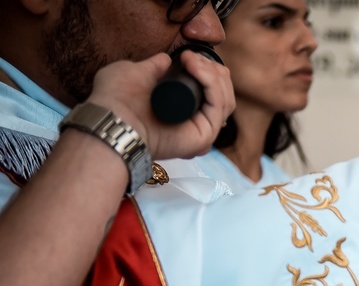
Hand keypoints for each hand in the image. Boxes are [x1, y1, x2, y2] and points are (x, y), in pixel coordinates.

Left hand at [87, 53, 234, 160]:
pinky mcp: (205, 135)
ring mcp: (202, 130)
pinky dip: (212, 82)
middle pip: (224, 93)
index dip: (207, 70)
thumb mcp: (135, 72)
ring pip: (226, 99)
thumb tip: (166, 59)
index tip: (189, 56)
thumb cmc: (116, 99)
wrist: (112, 117)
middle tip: (191, 58)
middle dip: (212, 69)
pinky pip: (220, 105)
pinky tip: (195, 67)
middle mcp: (195, 122)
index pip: (211, 90)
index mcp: (182, 110)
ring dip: (212, 73)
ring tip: (191, 61)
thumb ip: (151, 66)